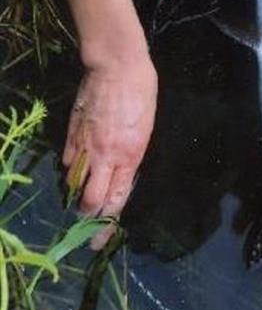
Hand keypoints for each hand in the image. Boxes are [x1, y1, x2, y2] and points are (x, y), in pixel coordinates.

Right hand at [62, 52, 157, 248]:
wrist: (117, 66)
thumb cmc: (142, 92)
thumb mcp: (146, 127)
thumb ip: (132, 153)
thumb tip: (123, 169)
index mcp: (130, 156)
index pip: (116, 200)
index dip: (106, 225)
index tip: (98, 243)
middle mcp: (106, 156)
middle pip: (90, 200)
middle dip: (87, 215)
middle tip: (87, 219)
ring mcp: (85, 145)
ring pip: (74, 183)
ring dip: (77, 190)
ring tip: (82, 190)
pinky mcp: (72, 132)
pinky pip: (67, 160)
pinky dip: (70, 167)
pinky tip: (75, 165)